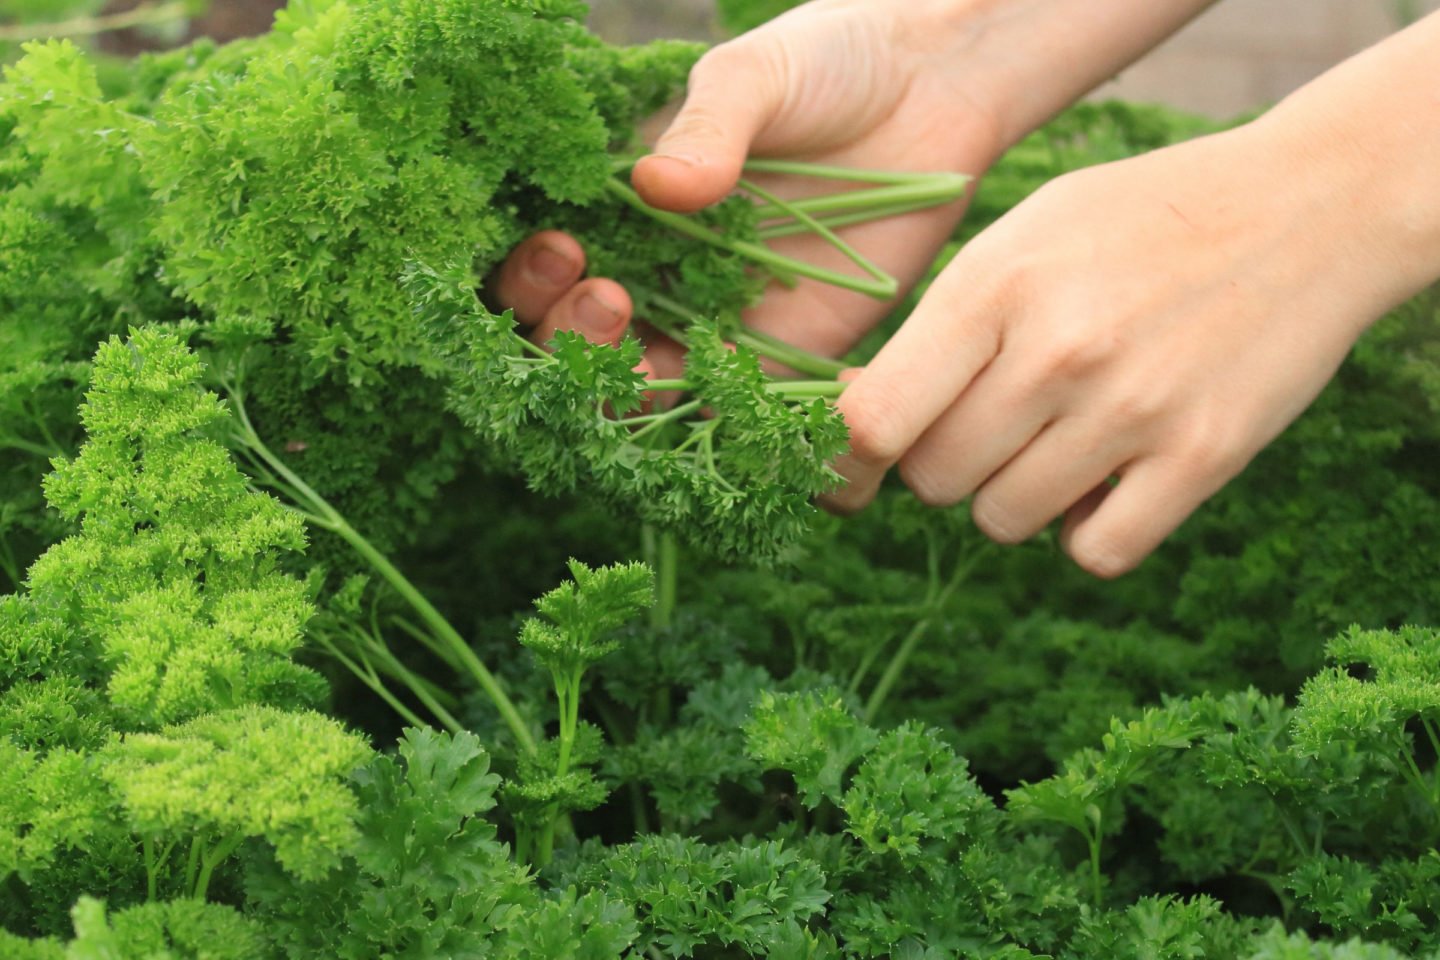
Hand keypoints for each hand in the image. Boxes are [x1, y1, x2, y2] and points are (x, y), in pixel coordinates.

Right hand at [495, 0, 1008, 373]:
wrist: (937, 82)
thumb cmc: (830, 59)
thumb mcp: (755, 76)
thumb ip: (708, 126)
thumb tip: (654, 186)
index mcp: (631, 210)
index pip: (550, 268)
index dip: (533, 281)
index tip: (563, 251)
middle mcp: (665, 275)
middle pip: (582, 345)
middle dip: (569, 340)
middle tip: (606, 299)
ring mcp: (724, 322)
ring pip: (649, 391)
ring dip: (631, 391)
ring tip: (651, 350)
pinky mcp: (792, 356)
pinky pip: (740, 411)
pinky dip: (720, 417)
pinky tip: (726, 388)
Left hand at [833, 117, 1411, 576]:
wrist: (1305, 207)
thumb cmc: (1134, 224)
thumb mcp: (1019, 238)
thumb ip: (938, 329)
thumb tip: (856, 429)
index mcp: (993, 286)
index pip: (873, 419)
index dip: (846, 461)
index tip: (855, 469)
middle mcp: (1056, 352)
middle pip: (934, 480)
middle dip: (944, 464)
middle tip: (990, 424)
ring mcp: (1132, 409)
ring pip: (1002, 522)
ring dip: (1013, 496)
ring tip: (1057, 438)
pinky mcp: (1203, 456)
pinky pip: (1095, 554)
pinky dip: (1087, 534)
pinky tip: (1106, 481)